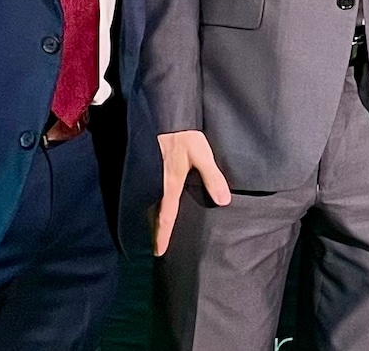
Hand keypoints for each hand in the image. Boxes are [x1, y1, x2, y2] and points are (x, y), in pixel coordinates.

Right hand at [155, 130, 230, 255]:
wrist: (164, 116)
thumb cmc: (184, 136)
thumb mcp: (202, 155)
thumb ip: (213, 177)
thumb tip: (224, 201)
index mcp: (170, 184)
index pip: (166, 216)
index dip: (163, 235)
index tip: (159, 252)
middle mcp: (156, 184)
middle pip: (153, 214)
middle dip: (152, 231)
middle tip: (152, 249)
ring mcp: (148, 177)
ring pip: (147, 203)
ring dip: (148, 218)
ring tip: (148, 234)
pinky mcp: (145, 168)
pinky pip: (144, 191)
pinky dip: (145, 203)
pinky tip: (147, 207)